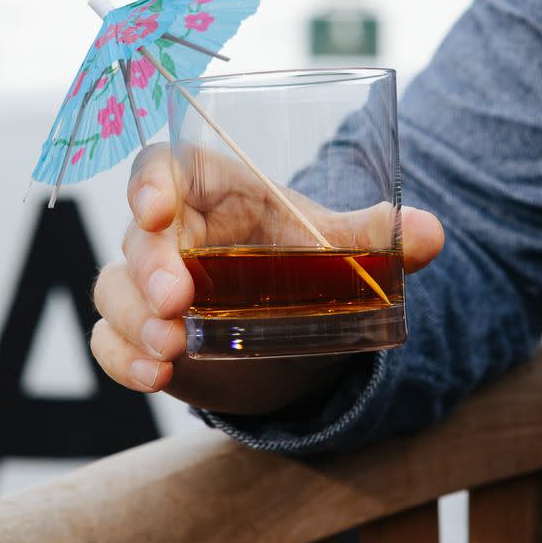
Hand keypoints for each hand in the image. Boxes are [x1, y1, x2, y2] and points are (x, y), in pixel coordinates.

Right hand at [91, 144, 444, 415]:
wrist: (291, 321)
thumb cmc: (303, 261)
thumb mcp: (341, 248)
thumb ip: (381, 239)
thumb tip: (432, 234)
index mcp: (211, 190)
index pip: (165, 166)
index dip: (151, 181)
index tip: (157, 207)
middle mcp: (171, 232)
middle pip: (139, 236)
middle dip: (150, 268)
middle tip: (179, 302)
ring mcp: (148, 285)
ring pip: (114, 290)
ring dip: (133, 319)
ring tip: (170, 350)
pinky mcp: (140, 334)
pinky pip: (109, 340)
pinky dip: (122, 358)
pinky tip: (153, 376)